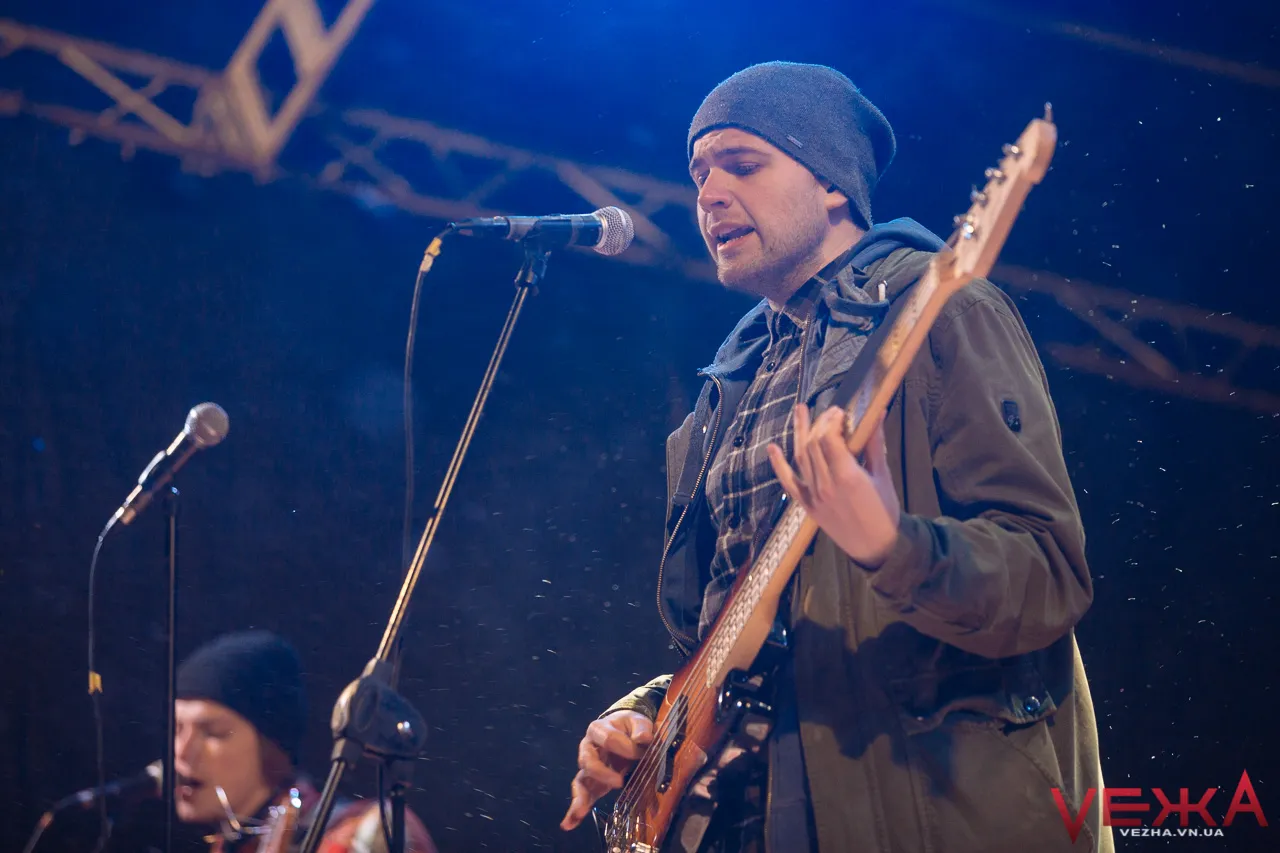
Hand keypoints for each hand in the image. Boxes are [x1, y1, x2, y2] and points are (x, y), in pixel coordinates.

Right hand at [560, 710, 653, 830]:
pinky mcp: (592, 782)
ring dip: (581, 797)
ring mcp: (588, 767)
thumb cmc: (628, 726)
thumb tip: (644, 737)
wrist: (622, 729)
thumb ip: (641, 727)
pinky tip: (569, 824)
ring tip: (579, 812)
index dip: (624, 746)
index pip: (608, 738)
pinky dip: (574, 810)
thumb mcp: (637, 721)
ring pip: (581, 781)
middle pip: (588, 760)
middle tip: (619, 782)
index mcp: (599, 729)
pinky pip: (582, 795)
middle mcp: (588, 748)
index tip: (641, 752)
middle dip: (602, 773)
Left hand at [766, 404, 900, 567]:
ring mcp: (813, 495)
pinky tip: (772, 448)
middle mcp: (826, 484)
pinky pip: (788, 483)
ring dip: (799, 432)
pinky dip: (778, 465)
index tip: (839, 411)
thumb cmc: (884, 511)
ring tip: (800, 411)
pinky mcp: (807, 505)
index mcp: (847, 476)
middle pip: (813, 444)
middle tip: (829, 412)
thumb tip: (877, 414)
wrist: (876, 547)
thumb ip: (875, 444)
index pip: (829, 439)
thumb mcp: (883, 475)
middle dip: (819, 423)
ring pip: (800, 457)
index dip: (831, 420)